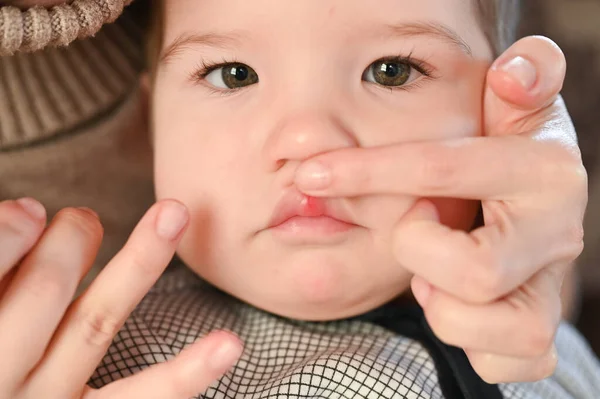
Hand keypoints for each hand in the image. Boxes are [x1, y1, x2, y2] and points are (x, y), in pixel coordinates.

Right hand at [0, 198, 242, 398]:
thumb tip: (32, 213)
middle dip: (72, 240)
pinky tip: (229, 345)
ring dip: (140, 262)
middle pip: (44, 290)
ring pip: (96, 323)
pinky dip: (186, 374)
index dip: (9, 235)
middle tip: (83, 218)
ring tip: (174, 214)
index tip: (33, 210)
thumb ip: (1, 268)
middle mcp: (0, 376)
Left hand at [294, 36, 585, 382]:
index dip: (366, 171)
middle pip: (476, 272)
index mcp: (543, 172)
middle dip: (419, 254)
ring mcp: (548, 289)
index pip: (442, 170)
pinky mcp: (535, 333)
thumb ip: (523, 78)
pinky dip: (466, 342)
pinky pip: (503, 362)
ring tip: (429, 273)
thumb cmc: (505, 152)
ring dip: (441, 304)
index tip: (311, 174)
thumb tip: (514, 69)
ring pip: (492, 326)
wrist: (536, 207)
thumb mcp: (514, 108)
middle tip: (412, 233)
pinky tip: (449, 306)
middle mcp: (556, 235)